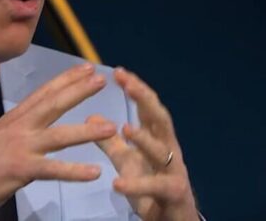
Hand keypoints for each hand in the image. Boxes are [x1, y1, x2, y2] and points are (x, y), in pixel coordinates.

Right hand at [0, 63, 116, 219]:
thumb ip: (19, 129)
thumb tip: (36, 125)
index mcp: (14, 119)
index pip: (44, 93)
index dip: (66, 80)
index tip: (86, 68)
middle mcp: (18, 127)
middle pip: (53, 104)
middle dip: (79, 91)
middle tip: (101, 79)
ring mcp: (19, 147)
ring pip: (58, 136)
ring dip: (86, 131)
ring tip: (112, 128)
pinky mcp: (19, 169)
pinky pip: (52, 170)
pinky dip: (74, 171)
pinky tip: (94, 172)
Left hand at [93, 67, 198, 220]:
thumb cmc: (152, 189)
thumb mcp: (128, 163)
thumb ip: (112, 142)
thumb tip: (92, 117)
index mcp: (157, 139)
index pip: (148, 108)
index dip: (136, 89)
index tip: (118, 72)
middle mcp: (169, 150)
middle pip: (160, 119)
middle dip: (145, 99)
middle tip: (127, 83)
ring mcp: (174, 171)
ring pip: (163, 151)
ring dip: (145, 139)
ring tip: (126, 128)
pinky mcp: (174, 194)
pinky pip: (156, 188)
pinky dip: (137, 185)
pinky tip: (118, 183)